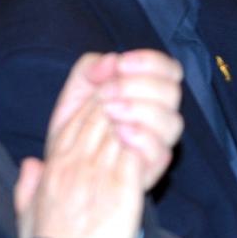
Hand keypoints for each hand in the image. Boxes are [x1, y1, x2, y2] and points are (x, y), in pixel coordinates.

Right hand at [16, 56, 150, 237]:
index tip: (124, 90)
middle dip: (130, 95)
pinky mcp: (123, 188)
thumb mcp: (28, 212)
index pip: (81, 111)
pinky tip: (158, 142)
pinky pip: (139, 151)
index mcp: (56, 162)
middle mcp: (75, 160)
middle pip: (105, 109)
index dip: (106, 92)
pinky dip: (150, 142)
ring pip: (123, 123)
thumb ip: (28, 185)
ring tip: (155, 114)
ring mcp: (98, 172)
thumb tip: (31, 165)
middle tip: (148, 94)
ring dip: (143, 115)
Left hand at [46, 50, 183, 189]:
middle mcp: (160, 117)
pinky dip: (141, 137)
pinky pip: (161, 150)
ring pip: (173, 121)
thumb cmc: (75, 133)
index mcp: (148, 94)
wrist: (63, 176)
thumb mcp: (75, 94)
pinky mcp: (151, 167)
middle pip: (173, 92)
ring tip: (109, 113)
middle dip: (137, 86)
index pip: (170, 70)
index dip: (151, 62)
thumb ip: (90, 69)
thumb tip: (112, 61)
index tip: (121, 64)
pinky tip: (119, 133)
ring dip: (140, 110)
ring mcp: (158, 143)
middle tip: (106, 94)